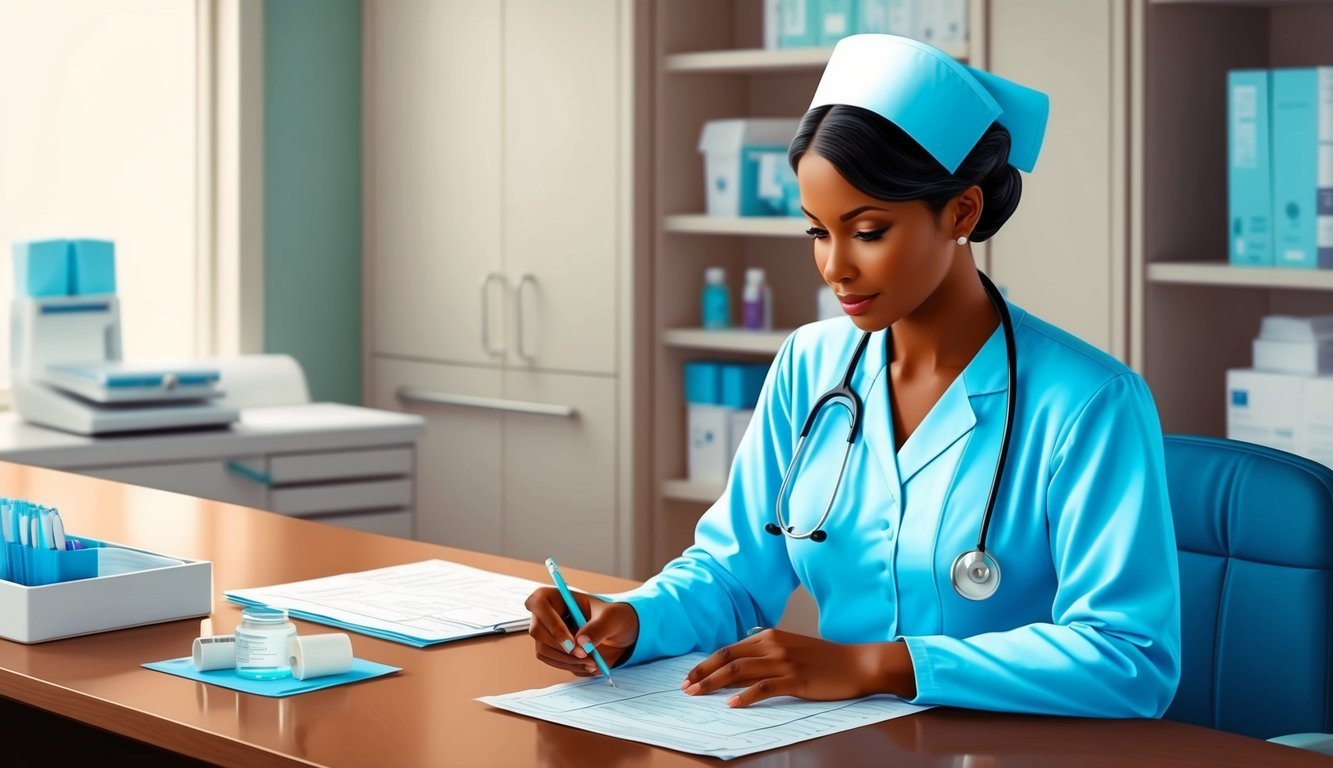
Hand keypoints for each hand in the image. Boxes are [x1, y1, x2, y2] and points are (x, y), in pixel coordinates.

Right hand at [525, 587, 638, 676]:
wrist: (619, 635)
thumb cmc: (614, 618)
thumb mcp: (613, 618)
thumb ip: (598, 628)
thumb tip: (580, 643)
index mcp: (559, 596)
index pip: (539, 603)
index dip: (551, 623)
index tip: (572, 642)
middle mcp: (548, 614)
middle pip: (537, 631)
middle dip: (560, 647)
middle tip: (584, 655)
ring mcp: (548, 633)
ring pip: (543, 650)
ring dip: (567, 660)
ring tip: (593, 661)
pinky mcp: (552, 649)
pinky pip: (551, 661)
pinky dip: (569, 666)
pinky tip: (588, 664)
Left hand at [680, 629, 914, 707]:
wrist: (857, 663)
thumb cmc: (824, 660)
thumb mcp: (791, 650)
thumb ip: (766, 655)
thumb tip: (738, 669)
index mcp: (770, 636)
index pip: (729, 649)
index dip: (707, 663)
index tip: (690, 676)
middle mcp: (773, 645)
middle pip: (729, 657)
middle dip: (703, 673)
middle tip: (685, 688)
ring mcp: (784, 662)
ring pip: (740, 670)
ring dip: (715, 683)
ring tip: (698, 695)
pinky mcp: (796, 679)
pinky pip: (764, 687)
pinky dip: (745, 696)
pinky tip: (732, 704)